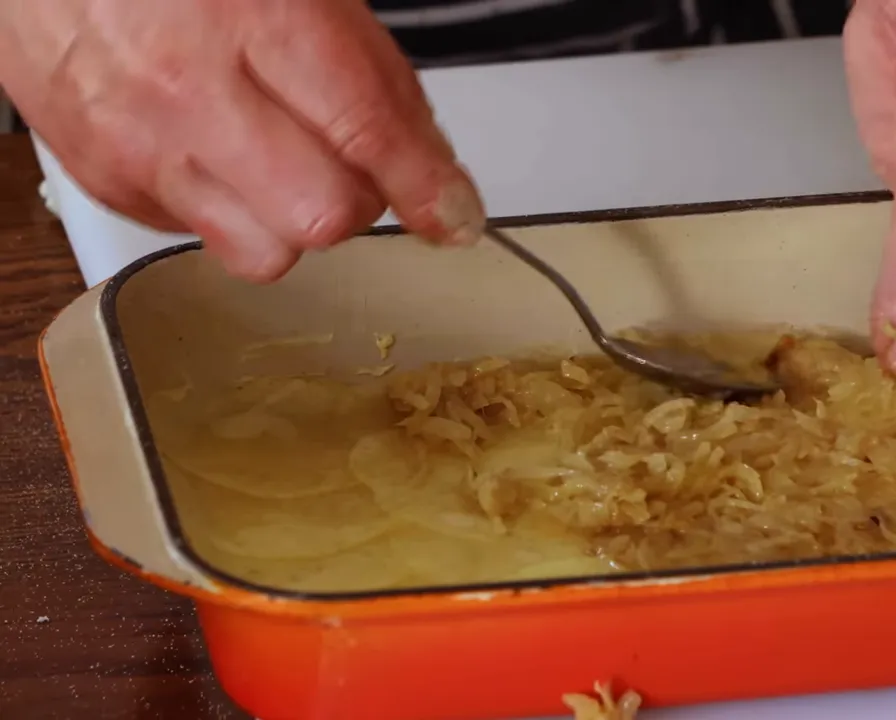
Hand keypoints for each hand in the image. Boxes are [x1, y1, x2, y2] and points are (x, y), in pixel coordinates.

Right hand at [0, 0, 484, 281]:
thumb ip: (371, 71)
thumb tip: (430, 162)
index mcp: (252, 19)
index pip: (369, 134)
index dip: (429, 188)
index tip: (456, 215)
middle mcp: (190, 93)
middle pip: (323, 216)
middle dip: (359, 202)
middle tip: (353, 165)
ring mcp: (141, 147)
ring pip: (266, 254)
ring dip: (295, 222)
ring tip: (281, 165)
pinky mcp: (108, 183)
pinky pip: (204, 240)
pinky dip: (233, 213)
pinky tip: (220, 157)